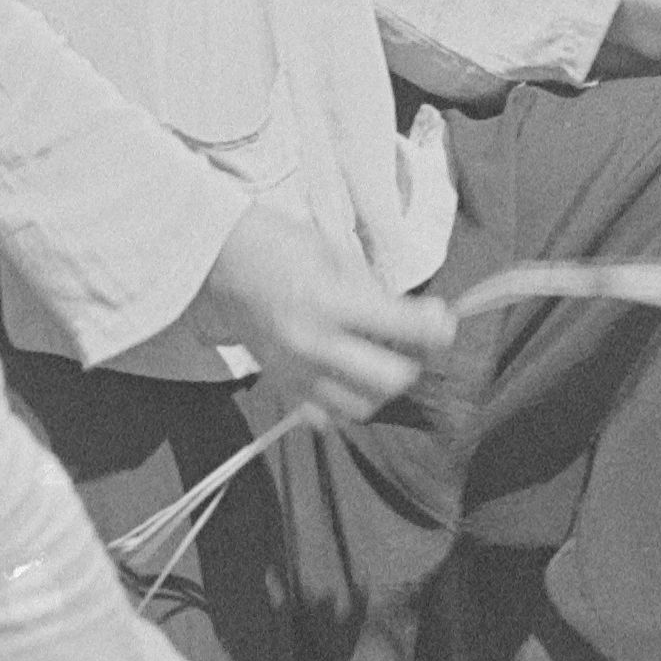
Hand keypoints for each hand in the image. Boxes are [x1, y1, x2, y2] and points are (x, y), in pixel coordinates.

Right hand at [185, 207, 453, 424]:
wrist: (216, 259)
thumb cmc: (277, 244)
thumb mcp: (333, 251)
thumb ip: (371, 290)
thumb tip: (409, 317)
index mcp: (329, 302)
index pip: (404, 327)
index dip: (436, 326)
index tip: (443, 321)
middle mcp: (313, 344)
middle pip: (390, 380)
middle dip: (412, 361)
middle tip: (412, 343)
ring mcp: (294, 370)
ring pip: (361, 406)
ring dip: (380, 386)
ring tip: (378, 360)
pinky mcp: (279, 383)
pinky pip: (323, 415)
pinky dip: (342, 402)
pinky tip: (345, 377)